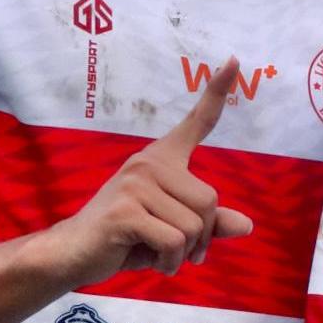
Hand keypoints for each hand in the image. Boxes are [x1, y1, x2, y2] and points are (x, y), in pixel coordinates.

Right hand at [36, 60, 255, 281]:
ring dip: (184, 254)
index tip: (234, 60)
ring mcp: (135, 183)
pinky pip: (174, 242)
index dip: (217, 92)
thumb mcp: (175, 231)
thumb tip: (247, 225)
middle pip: (210, 202)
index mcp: (162, 160)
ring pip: (195, 226)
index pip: (196, 123)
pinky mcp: (125, 210)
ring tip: (155, 252)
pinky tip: (150, 261)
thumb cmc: (127, 239)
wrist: (74, 254)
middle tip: (173, 249)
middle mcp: (149, 163)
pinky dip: (169, 263)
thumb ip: (209, 225)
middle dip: (201, 238)